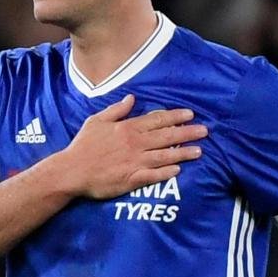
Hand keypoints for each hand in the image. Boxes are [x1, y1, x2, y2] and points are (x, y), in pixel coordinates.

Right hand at [57, 94, 206, 199]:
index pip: (156, 120)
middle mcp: (135, 143)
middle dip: (187, 132)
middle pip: (166, 136)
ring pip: (164, 155)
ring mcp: (135, 161)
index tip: (190, 114)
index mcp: (127, 128)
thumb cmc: (83, 145)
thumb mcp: (97, 121)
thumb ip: (116, 110)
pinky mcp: (132, 179)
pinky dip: (167, 172)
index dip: (175, 116)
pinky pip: (154, 175)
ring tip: (199, 151)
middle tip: (205, 131)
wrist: (72, 170)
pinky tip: (179, 169)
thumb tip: (132, 98)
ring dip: (183, 152)